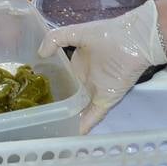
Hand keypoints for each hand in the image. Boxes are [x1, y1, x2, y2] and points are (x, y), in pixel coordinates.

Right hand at [38, 0, 166, 132]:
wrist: (134, 40)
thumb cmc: (106, 34)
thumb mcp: (77, 32)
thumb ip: (56, 38)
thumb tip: (40, 54)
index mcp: (77, 64)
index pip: (61, 78)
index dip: (48, 84)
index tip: (32, 92)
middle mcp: (85, 80)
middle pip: (69, 96)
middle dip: (57, 105)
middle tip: (38, 114)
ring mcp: (95, 91)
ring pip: (80, 108)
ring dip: (69, 118)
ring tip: (51, 127)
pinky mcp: (106, 99)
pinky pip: (94, 115)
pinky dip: (85, 124)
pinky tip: (74, 133)